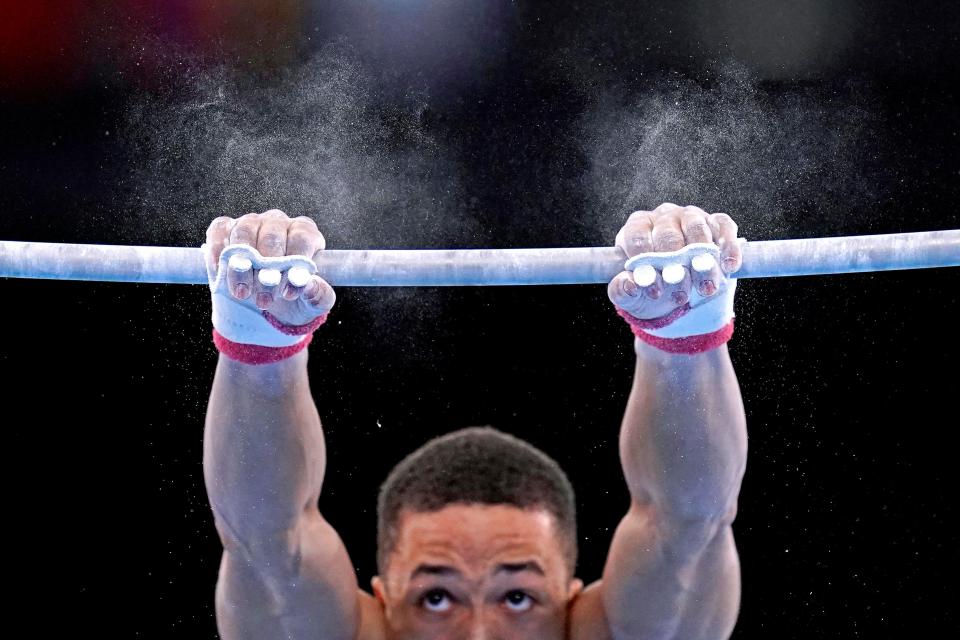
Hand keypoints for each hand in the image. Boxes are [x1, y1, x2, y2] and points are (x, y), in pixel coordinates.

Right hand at [204, 209, 335, 328]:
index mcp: (306, 234)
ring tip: (243, 293)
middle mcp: (279, 222)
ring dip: (242, 266)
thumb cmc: (292, 296)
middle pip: (272, 236)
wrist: (263, 303)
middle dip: (267, 271)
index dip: (295, 263)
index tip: (288, 292)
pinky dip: (219, 249)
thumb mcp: (311, 303)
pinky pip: (221, 229)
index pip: (302, 238)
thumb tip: (308, 286)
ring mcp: (252, 222)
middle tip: (264, 300)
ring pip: (245, 232)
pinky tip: (220, 271)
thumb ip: (319, 296)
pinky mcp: (227, 228)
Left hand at [608, 203, 741, 320]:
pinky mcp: (716, 222)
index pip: (637, 237)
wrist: (680, 289)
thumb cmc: (650, 286)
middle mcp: (662, 216)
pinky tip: (729, 267)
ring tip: (706, 288)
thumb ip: (622, 291)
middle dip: (675, 266)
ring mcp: (690, 216)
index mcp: (636, 227)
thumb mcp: (631, 294)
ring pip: (697, 229)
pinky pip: (724, 227)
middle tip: (681, 295)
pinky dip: (728, 246)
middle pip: (668, 235)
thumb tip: (629, 285)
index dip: (645, 263)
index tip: (654, 289)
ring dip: (703, 260)